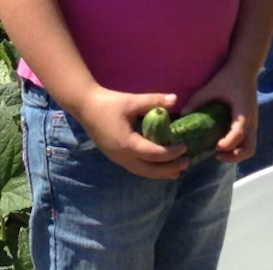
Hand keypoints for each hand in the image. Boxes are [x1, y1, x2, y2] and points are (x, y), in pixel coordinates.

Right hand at [73, 87, 188, 178]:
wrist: (85, 106)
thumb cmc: (109, 103)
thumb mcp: (133, 101)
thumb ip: (154, 100)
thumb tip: (176, 99)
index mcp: (127, 144)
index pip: (154, 154)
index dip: (171, 153)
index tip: (184, 147)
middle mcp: (122, 156)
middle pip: (149, 170)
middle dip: (169, 169)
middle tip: (186, 162)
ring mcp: (117, 159)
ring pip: (142, 172)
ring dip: (160, 173)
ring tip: (177, 171)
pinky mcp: (115, 157)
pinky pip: (136, 168)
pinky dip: (150, 169)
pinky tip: (158, 167)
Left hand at [185, 64, 259, 164]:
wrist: (245, 68)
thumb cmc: (229, 77)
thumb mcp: (212, 86)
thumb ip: (197, 99)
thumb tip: (182, 114)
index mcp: (243, 112)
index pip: (239, 134)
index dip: (228, 144)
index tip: (215, 147)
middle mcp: (251, 120)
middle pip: (249, 149)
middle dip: (233, 156)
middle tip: (217, 153)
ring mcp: (253, 123)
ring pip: (249, 147)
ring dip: (236, 154)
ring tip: (218, 151)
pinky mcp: (251, 122)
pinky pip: (247, 141)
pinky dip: (237, 147)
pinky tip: (222, 142)